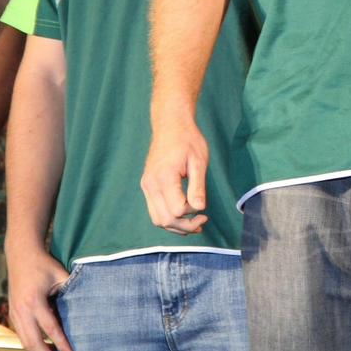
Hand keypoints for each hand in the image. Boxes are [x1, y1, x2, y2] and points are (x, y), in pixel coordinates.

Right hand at [6, 242, 73, 350]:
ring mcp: (14, 312)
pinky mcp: (12, 313)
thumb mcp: (60, 275)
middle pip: (33, 342)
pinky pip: (21, 334)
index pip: (50, 329)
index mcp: (35, 301)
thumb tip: (85, 307)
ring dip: (38, 350)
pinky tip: (43, 346)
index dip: (61, 343)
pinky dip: (31, 342)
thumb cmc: (43, 264)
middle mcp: (21, 309)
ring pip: (24, 341)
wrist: (21, 253)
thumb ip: (71, 290)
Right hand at [140, 115, 208, 234]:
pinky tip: (182, 216)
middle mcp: (150, 184)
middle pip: (164, 220)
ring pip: (157, 219)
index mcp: (164, 177)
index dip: (192, 213)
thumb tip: (199, 209)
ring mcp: (146, 185)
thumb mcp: (199, 161)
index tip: (203, 206)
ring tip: (194, 223)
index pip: (177, 210)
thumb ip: (198, 187)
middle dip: (184, 226)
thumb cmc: (188, 139)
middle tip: (202, 222)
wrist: (170, 124)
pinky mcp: (146, 185)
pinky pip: (154, 210)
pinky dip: (167, 218)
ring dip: (175, 226)